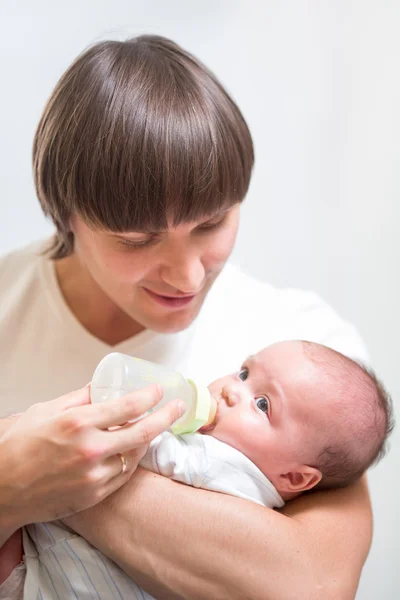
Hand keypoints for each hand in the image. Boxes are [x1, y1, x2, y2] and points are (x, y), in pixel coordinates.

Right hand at [0, 384, 182, 526]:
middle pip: (144, 432)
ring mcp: (94, 476)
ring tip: (153, 426)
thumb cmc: (17, 448)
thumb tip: (100, 386)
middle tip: (177, 407)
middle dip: (167, 416)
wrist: (2, 490)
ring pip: (136, 455)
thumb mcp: (44, 412)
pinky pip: (124, 475)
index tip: (159, 390)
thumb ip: (77, 398)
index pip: (128, 407)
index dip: (150, 397)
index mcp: (77, 423)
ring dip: (148, 439)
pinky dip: (132, 460)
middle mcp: (90, 450)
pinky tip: (133, 450)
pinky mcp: (94, 495)